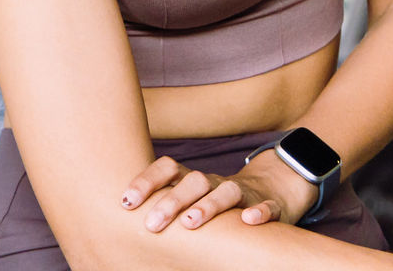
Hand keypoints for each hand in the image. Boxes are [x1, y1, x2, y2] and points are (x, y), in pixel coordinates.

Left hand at [121, 151, 315, 231]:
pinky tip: (248, 220)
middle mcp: (215, 183)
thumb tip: (121, 224)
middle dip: (172, 201)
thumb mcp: (190, 200)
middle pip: (194, 181)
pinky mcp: (270, 205)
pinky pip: (268, 206)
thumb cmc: (215, 202)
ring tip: (190, 223)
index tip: (126, 202)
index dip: (146, 181)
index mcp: (192, 180)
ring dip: (208, 205)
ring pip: (228, 191)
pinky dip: (260, 212)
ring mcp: (244, 193)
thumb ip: (163, 204)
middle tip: (151, 224)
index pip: (167, 168)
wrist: (269, 191)